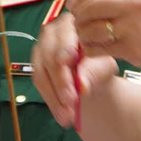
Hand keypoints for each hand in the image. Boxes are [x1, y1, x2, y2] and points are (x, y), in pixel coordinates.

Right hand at [32, 12, 115, 127]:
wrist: (93, 75)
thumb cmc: (100, 63)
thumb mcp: (104, 66)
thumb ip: (94, 72)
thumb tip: (82, 87)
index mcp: (71, 23)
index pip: (64, 40)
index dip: (65, 57)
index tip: (70, 73)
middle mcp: (51, 32)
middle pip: (50, 58)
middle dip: (61, 84)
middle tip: (72, 104)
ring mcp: (40, 48)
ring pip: (42, 74)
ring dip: (55, 98)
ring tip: (68, 116)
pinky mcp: (36, 65)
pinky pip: (40, 84)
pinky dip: (51, 102)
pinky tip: (62, 115)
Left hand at [70, 0, 140, 81]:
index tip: (77, 3)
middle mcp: (136, 1)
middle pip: (91, 4)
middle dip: (79, 14)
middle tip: (77, 21)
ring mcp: (132, 25)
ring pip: (90, 26)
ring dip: (83, 33)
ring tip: (85, 37)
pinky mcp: (131, 48)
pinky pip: (98, 47)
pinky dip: (91, 49)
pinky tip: (95, 49)